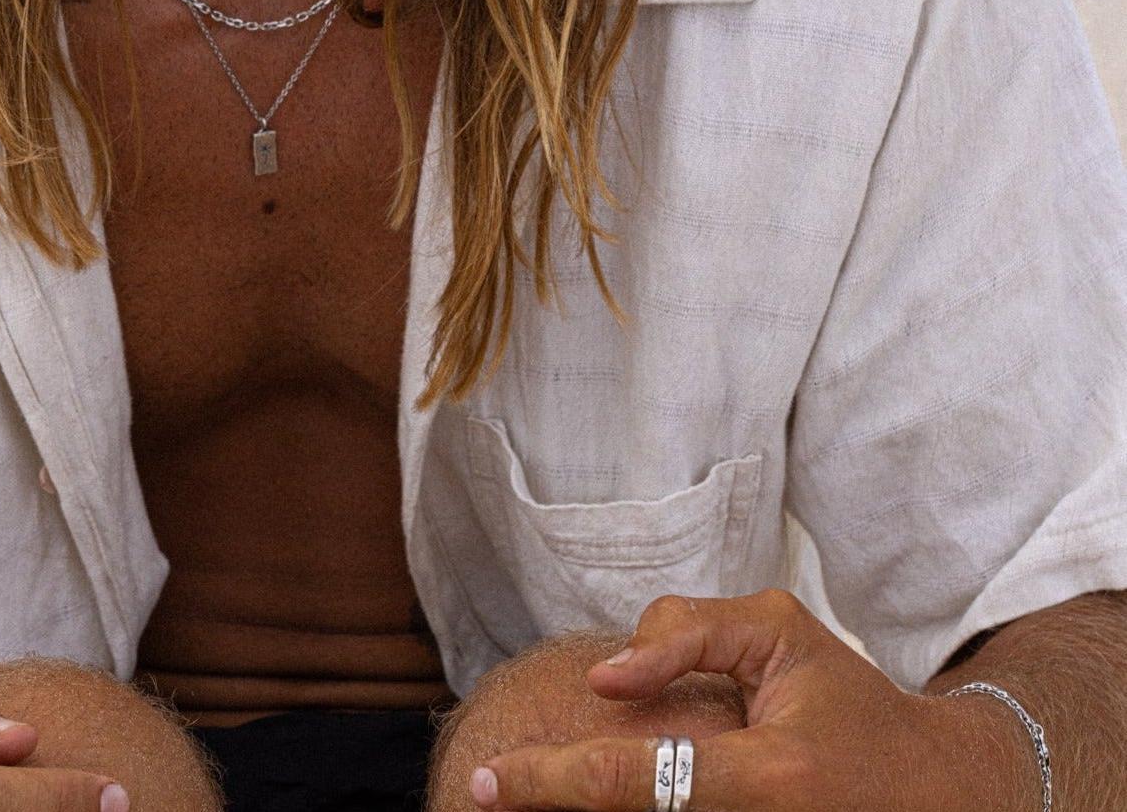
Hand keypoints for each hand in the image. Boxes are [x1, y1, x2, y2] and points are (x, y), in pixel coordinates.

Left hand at [469, 589, 1026, 810]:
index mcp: (768, 778)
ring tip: (529, 801)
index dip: (549, 783)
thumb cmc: (851, 703)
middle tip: (489, 799)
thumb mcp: (778, 633)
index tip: (485, 781)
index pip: (633, 782)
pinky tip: (597, 804)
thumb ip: (685, 636)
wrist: (944, 794)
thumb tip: (603, 678)